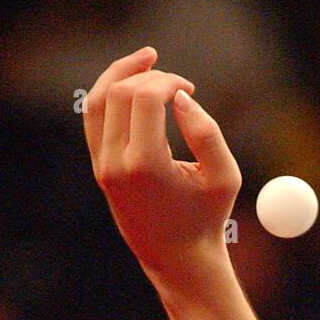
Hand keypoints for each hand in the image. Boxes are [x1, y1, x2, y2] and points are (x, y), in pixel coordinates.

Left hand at [83, 47, 241, 285]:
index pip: (145, 97)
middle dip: (150, 76)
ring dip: (121, 74)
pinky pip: (94, 119)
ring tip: (146, 59)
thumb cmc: (206, 219)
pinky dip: (110, 95)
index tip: (191, 89)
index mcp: (145, 164)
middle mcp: (116, 164)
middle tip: (179, 84)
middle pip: (121, 93)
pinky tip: (131, 85)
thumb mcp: (224, 176)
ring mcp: (103, 167)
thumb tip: (180, 96)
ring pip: (98, 100)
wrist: (178, 260)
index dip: (168, 81)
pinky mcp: (100, 169)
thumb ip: (208, 131)